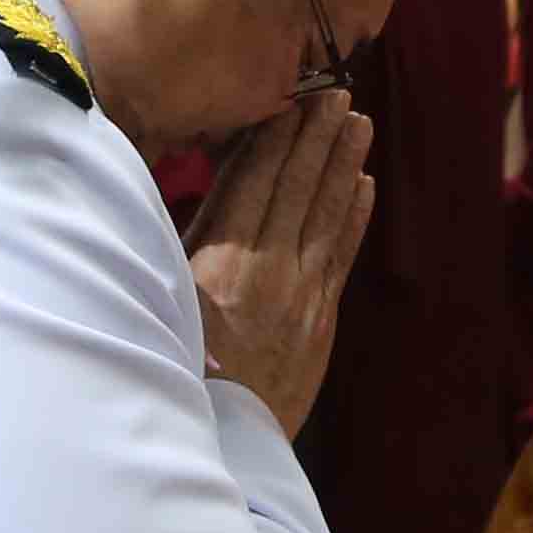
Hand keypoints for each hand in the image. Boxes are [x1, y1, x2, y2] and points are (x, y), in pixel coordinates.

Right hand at [187, 92, 376, 436]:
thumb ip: (190, 245)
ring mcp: (300, 293)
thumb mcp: (168, 296)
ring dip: (343, 165)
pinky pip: (340, 255)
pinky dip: (353, 217)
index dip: (278, 136)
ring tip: (359, 125)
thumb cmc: (177, 366)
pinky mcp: (320, 319)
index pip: (255, 181)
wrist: (220, 439)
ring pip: (326, 214)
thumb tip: (208, 193)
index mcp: (219, 260)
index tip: (295, 98)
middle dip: (318, 137)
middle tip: (338, 94)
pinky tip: (364, 186)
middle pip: (297, 187)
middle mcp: (266, 268)